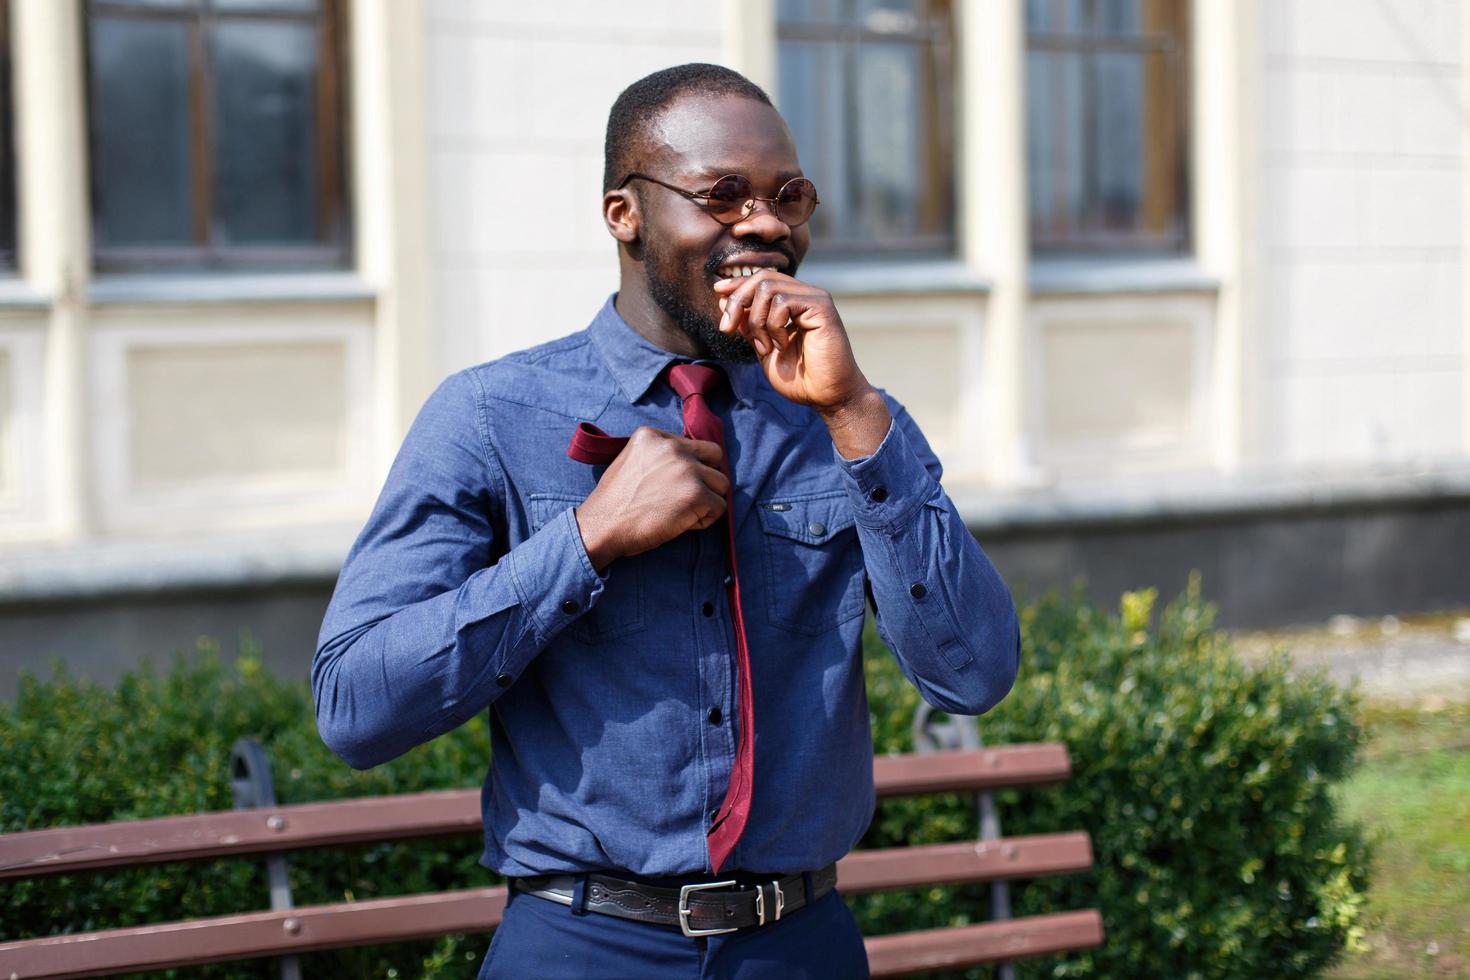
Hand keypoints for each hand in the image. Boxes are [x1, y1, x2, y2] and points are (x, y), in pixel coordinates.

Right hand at [574, 426, 728, 570]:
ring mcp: (686, 469)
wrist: (603, 526)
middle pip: (715, 457)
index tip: (674, 485)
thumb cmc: (614, 503)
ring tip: (683, 513)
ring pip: (722, 484)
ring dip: (707, 500)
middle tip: (689, 496)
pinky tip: (682, 524)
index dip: (690, 467)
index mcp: (653, 435)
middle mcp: (672, 447)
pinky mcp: (696, 494)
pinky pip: (720, 507)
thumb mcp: (630, 461)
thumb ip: (657, 455)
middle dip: (707, 477)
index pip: (693, 445)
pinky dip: (705, 519)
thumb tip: (688, 463)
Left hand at [712, 271, 868, 410]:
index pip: (761, 280)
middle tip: (727, 329)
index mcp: (793, 302)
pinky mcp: (822, 307)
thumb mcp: (763, 348)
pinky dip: (774, 326)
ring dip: (756, 322)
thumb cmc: (800, 378)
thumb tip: (724, 299)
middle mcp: (805, 295)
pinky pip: (783, 302)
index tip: (718, 292)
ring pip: (768, 288)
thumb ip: (747, 325)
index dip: (738, 284)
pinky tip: (781, 345)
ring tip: (765, 348)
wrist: (826, 396)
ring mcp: (815, 298)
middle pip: (762, 278)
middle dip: (737, 301)